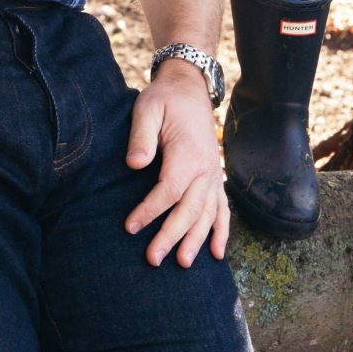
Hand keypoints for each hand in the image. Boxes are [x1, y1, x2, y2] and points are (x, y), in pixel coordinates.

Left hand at [124, 64, 230, 266]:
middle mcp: (206, 168)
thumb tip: (135, 164)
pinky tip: (217, 255)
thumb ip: (141, 136)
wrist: (190, 88)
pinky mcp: (215, 178)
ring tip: (182, 263)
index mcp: (188, 152)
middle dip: (171, 235)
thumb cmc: (164, 100)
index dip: (150, 210)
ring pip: (208, 214)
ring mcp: (213, 175)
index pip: (170, 190)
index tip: (130, 226)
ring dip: (196, 240)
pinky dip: (221, 232)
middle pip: (190, 209)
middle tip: (153, 259)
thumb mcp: (147, 108)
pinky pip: (222, 210)